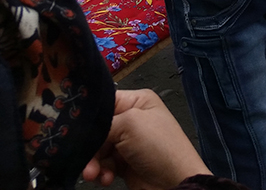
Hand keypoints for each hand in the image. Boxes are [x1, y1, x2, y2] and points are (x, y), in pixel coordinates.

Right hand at [82, 88, 209, 189]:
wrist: (173, 182)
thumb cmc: (162, 147)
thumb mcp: (130, 125)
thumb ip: (103, 124)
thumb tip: (82, 129)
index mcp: (137, 102)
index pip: (104, 102)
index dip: (89, 116)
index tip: (74, 129)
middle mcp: (132, 120)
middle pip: (97, 129)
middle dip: (90, 146)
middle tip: (86, 158)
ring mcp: (128, 142)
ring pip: (97, 149)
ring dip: (93, 163)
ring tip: (95, 173)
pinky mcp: (124, 162)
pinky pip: (102, 164)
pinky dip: (100, 172)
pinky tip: (106, 177)